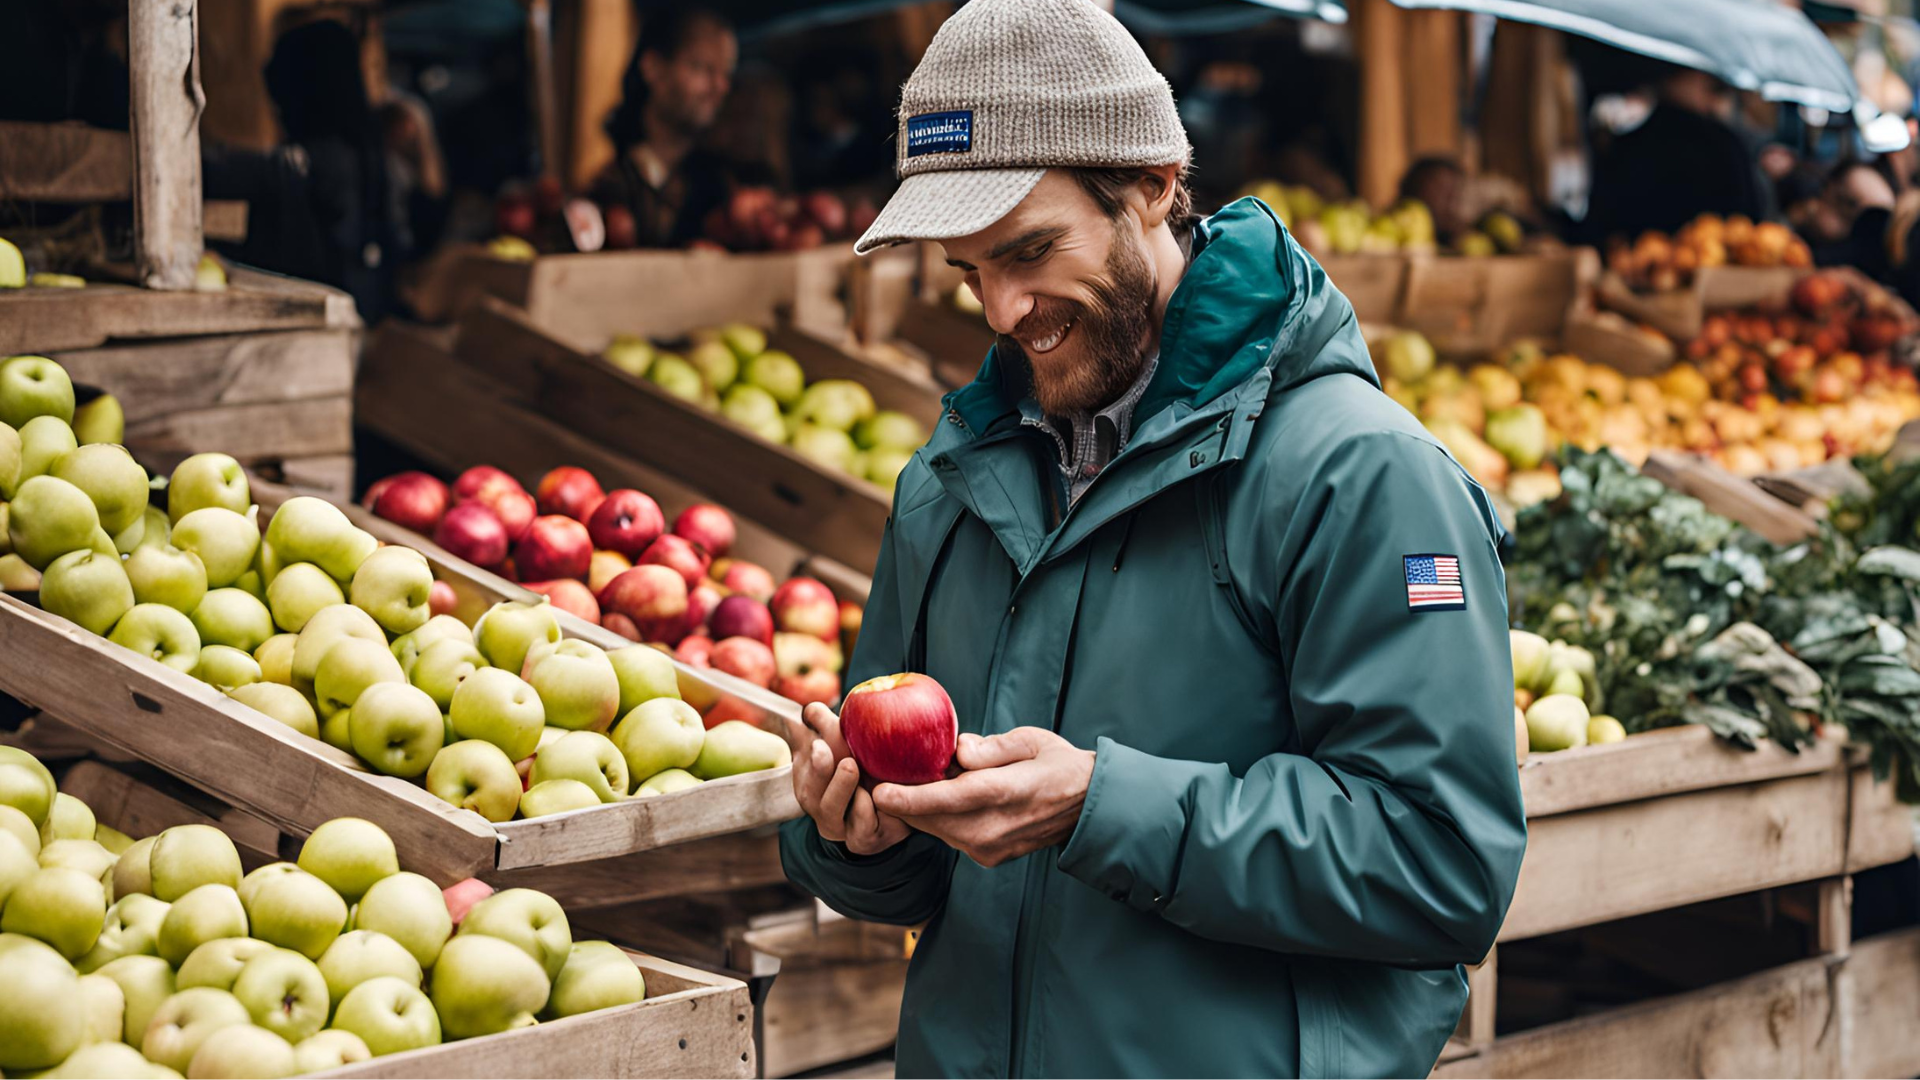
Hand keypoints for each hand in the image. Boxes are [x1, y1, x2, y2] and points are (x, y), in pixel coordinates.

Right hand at [779, 702, 910, 855]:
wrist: (907, 807)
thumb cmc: (871, 769)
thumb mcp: (847, 745)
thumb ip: (826, 726)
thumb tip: (810, 709)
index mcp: (812, 782)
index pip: (801, 767)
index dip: (802, 753)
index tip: (810, 733)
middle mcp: (821, 806)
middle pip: (810, 792)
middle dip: (816, 768)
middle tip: (822, 747)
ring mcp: (841, 827)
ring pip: (830, 812)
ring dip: (838, 787)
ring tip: (850, 765)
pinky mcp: (864, 840)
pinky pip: (861, 829)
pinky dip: (865, 811)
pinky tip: (875, 794)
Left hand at [871, 727, 1094, 867]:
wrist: (1087, 808)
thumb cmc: (1057, 765)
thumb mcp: (1030, 741)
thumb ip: (992, 747)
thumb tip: (958, 751)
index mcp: (1004, 794)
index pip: (948, 799)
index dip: (909, 798)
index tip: (879, 791)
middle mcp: (991, 829)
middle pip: (932, 818)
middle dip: (900, 801)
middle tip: (872, 774)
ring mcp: (989, 848)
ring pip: (936, 829)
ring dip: (917, 810)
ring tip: (896, 782)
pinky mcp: (987, 857)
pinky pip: (949, 836)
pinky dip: (935, 818)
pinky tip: (928, 797)